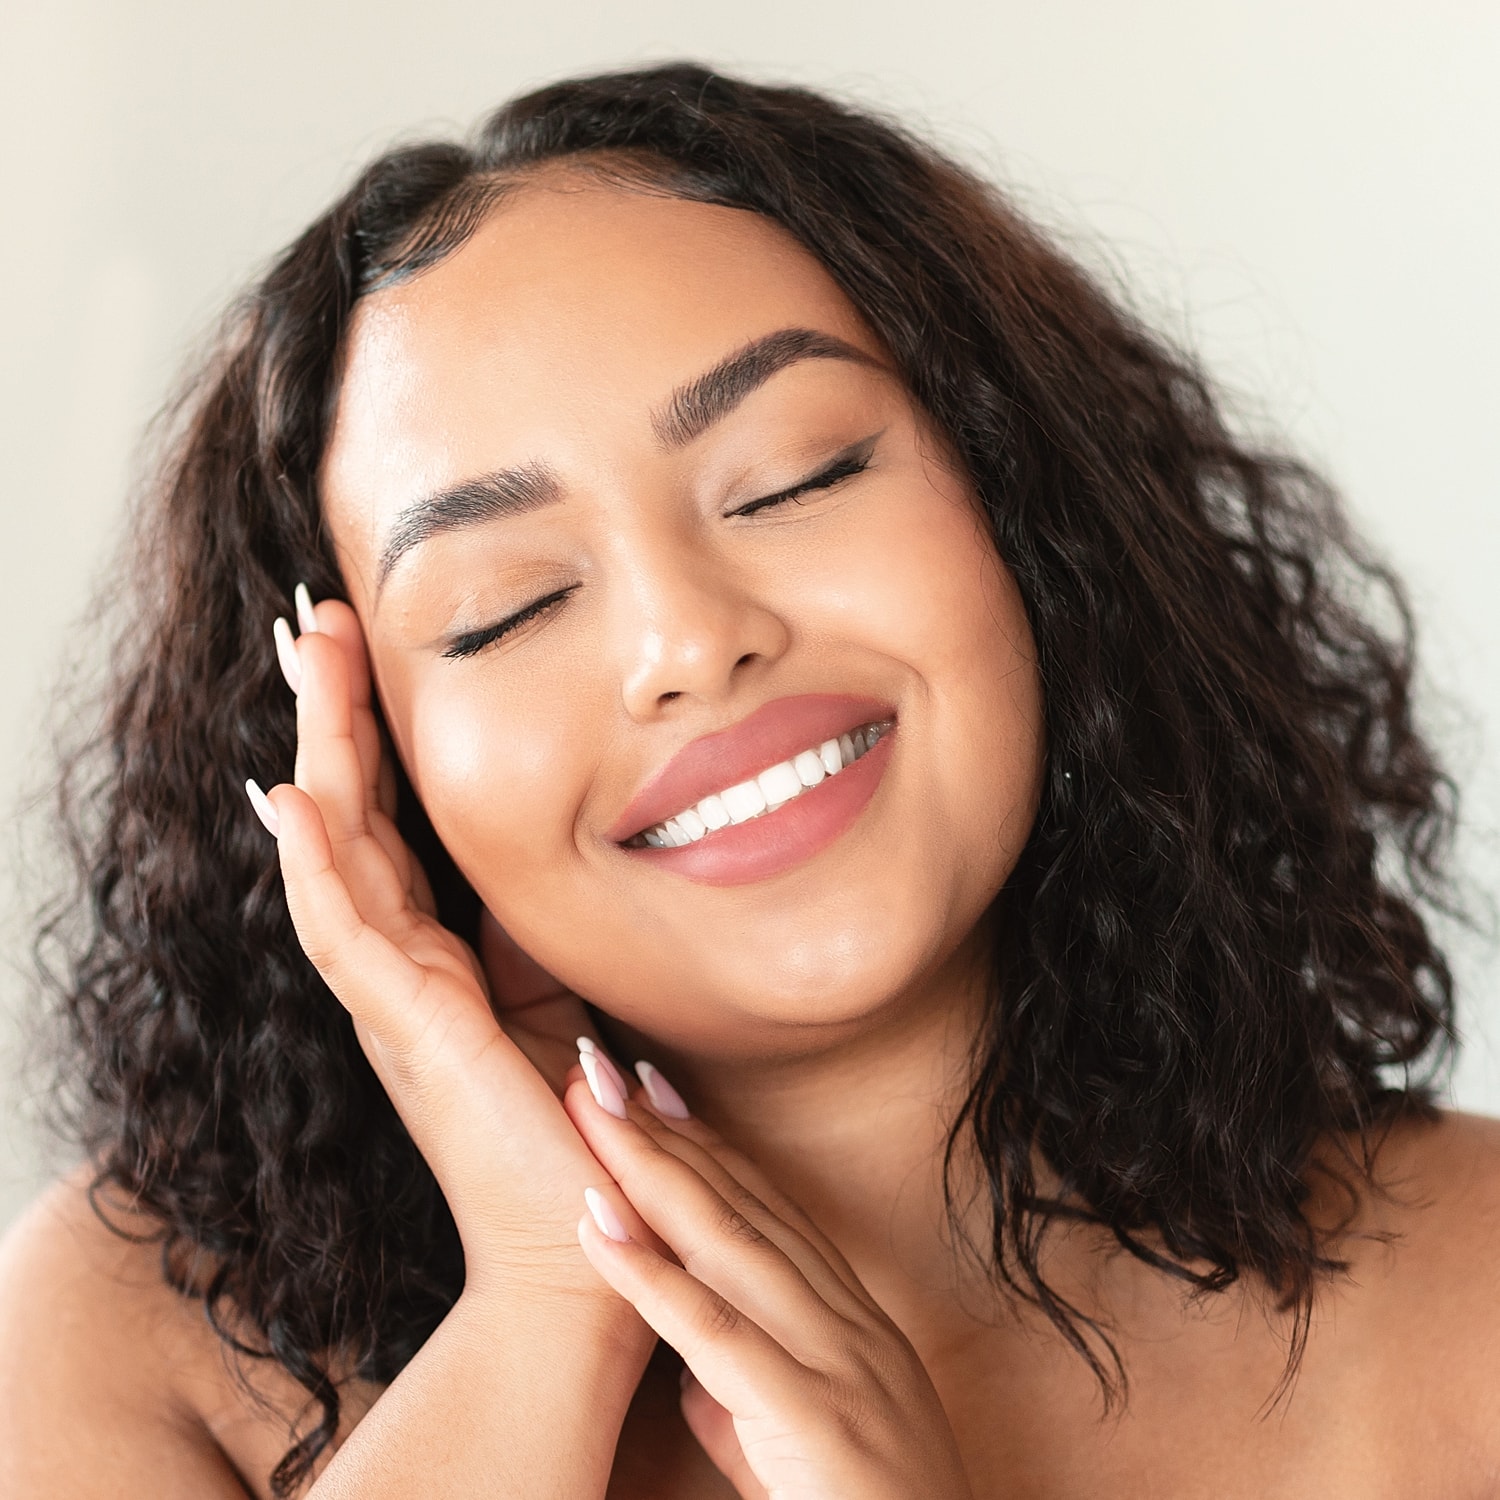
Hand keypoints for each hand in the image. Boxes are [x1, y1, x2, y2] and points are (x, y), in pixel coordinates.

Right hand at [247, 588, 645, 1306]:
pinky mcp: (411, 1032)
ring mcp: (392, 997)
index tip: (363, 644)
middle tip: (314, 615)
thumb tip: (544, 852)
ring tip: (304, 658)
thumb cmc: (575, 1125)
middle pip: (348, 814)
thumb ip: (530, 929)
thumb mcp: (556, 996)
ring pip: (334, 852)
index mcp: (432, 953)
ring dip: (316, 749)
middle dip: (330, 712)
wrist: (585, 1242)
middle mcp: (396, 965)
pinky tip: (290, 797)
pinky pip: (347, 936)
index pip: (386, 820)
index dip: (369, 732)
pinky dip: (315, 865)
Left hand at [564, 1052, 974, 1499]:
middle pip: (744, 1207)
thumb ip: (753, 1411)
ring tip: (588, 1108)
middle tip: (602, 1065)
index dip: (706, 1146)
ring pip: (729, 1245)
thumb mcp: (806, 1461)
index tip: (652, 1090)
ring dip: (650, 1168)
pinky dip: (652, 1274)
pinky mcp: (818, 1420)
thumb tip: (695, 1381)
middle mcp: (852, 1327)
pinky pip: (719, 1335)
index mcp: (854, 1330)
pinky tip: (596, 1224)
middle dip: (666, 1130)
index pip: (769, 1215)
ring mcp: (841, 1366)